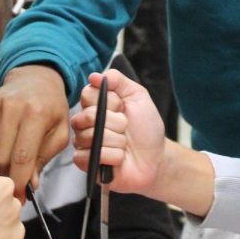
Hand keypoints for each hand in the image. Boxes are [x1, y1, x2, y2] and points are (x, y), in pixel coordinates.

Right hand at [0, 65, 70, 197]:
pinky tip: (2, 142)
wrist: (34, 79)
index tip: (19, 200)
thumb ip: (44, 159)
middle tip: (13, 186)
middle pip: (0, 157)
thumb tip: (28, 185)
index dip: (20, 182)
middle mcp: (11, 106)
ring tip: (11, 159)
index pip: (22, 156)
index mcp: (36, 113)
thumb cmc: (51, 110)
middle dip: (6, 177)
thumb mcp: (59, 133)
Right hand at [72, 68, 166, 194]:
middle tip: (126, 128)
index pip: (87, 94)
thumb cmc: (146, 129)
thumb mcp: (138, 97)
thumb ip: (118, 81)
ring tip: (125, 144)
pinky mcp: (85, 163)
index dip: (110, 101)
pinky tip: (119, 157)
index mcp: (95, 105)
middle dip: (116, 122)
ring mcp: (83, 142)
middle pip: (88, 115)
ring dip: (117, 141)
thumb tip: (95, 76)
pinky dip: (113, 156)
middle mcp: (85, 122)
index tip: (123, 107)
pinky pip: (91, 156)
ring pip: (92, 136)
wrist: (156, 158)